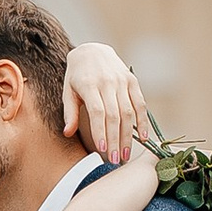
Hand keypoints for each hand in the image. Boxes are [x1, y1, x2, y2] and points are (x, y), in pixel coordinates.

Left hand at [63, 42, 149, 166]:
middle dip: (115, 140)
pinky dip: (143, 121)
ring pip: (128, 112)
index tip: (101, 150)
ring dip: (128, 136)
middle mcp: (108, 82)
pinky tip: (143, 137)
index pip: (97, 112)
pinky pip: (140, 103)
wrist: (92, 50)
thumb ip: (69, 112)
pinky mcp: (132, 81)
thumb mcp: (68, 91)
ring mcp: (122, 81)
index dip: (100, 131)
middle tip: (115, 160)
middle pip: (114, 115)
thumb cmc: (77, 76)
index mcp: (89, 85)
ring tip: (125, 155)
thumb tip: (67, 133)